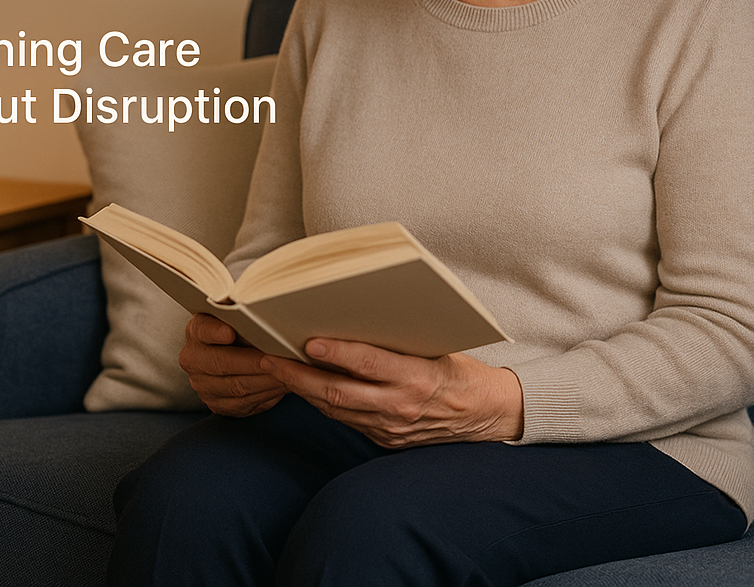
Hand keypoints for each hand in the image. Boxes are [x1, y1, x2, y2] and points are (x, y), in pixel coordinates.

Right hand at [179, 313, 287, 416]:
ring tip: (286, 371)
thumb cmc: (239, 330)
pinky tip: (280, 384)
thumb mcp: (235, 317)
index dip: (216, 332)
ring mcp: (202, 384)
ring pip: (235, 386)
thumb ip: (243, 314)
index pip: (203, 330)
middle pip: (221, 362)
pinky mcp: (216, 404)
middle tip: (276, 357)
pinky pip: (242, 403)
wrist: (230, 355)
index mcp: (196, 331)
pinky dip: (265, 394)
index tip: (231, 332)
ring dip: (264, 380)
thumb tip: (265, 311)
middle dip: (252, 361)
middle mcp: (193, 358)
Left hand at [259, 338, 523, 447]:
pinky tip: (304, 387)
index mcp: (417, 378)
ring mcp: (391, 429)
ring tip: (276, 370)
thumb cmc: (457, 368)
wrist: (484, 415)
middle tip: (269, 359)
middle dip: (299, 376)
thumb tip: (355, 313)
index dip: (336, 354)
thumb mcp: (435, 346)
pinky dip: (321, 403)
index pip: (368, 364)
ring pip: (336, 410)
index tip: (307, 342)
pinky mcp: (385, 441)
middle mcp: (400, 407)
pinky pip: (346, 421)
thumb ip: (398, 338)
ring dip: (302, 390)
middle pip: (339, 393)